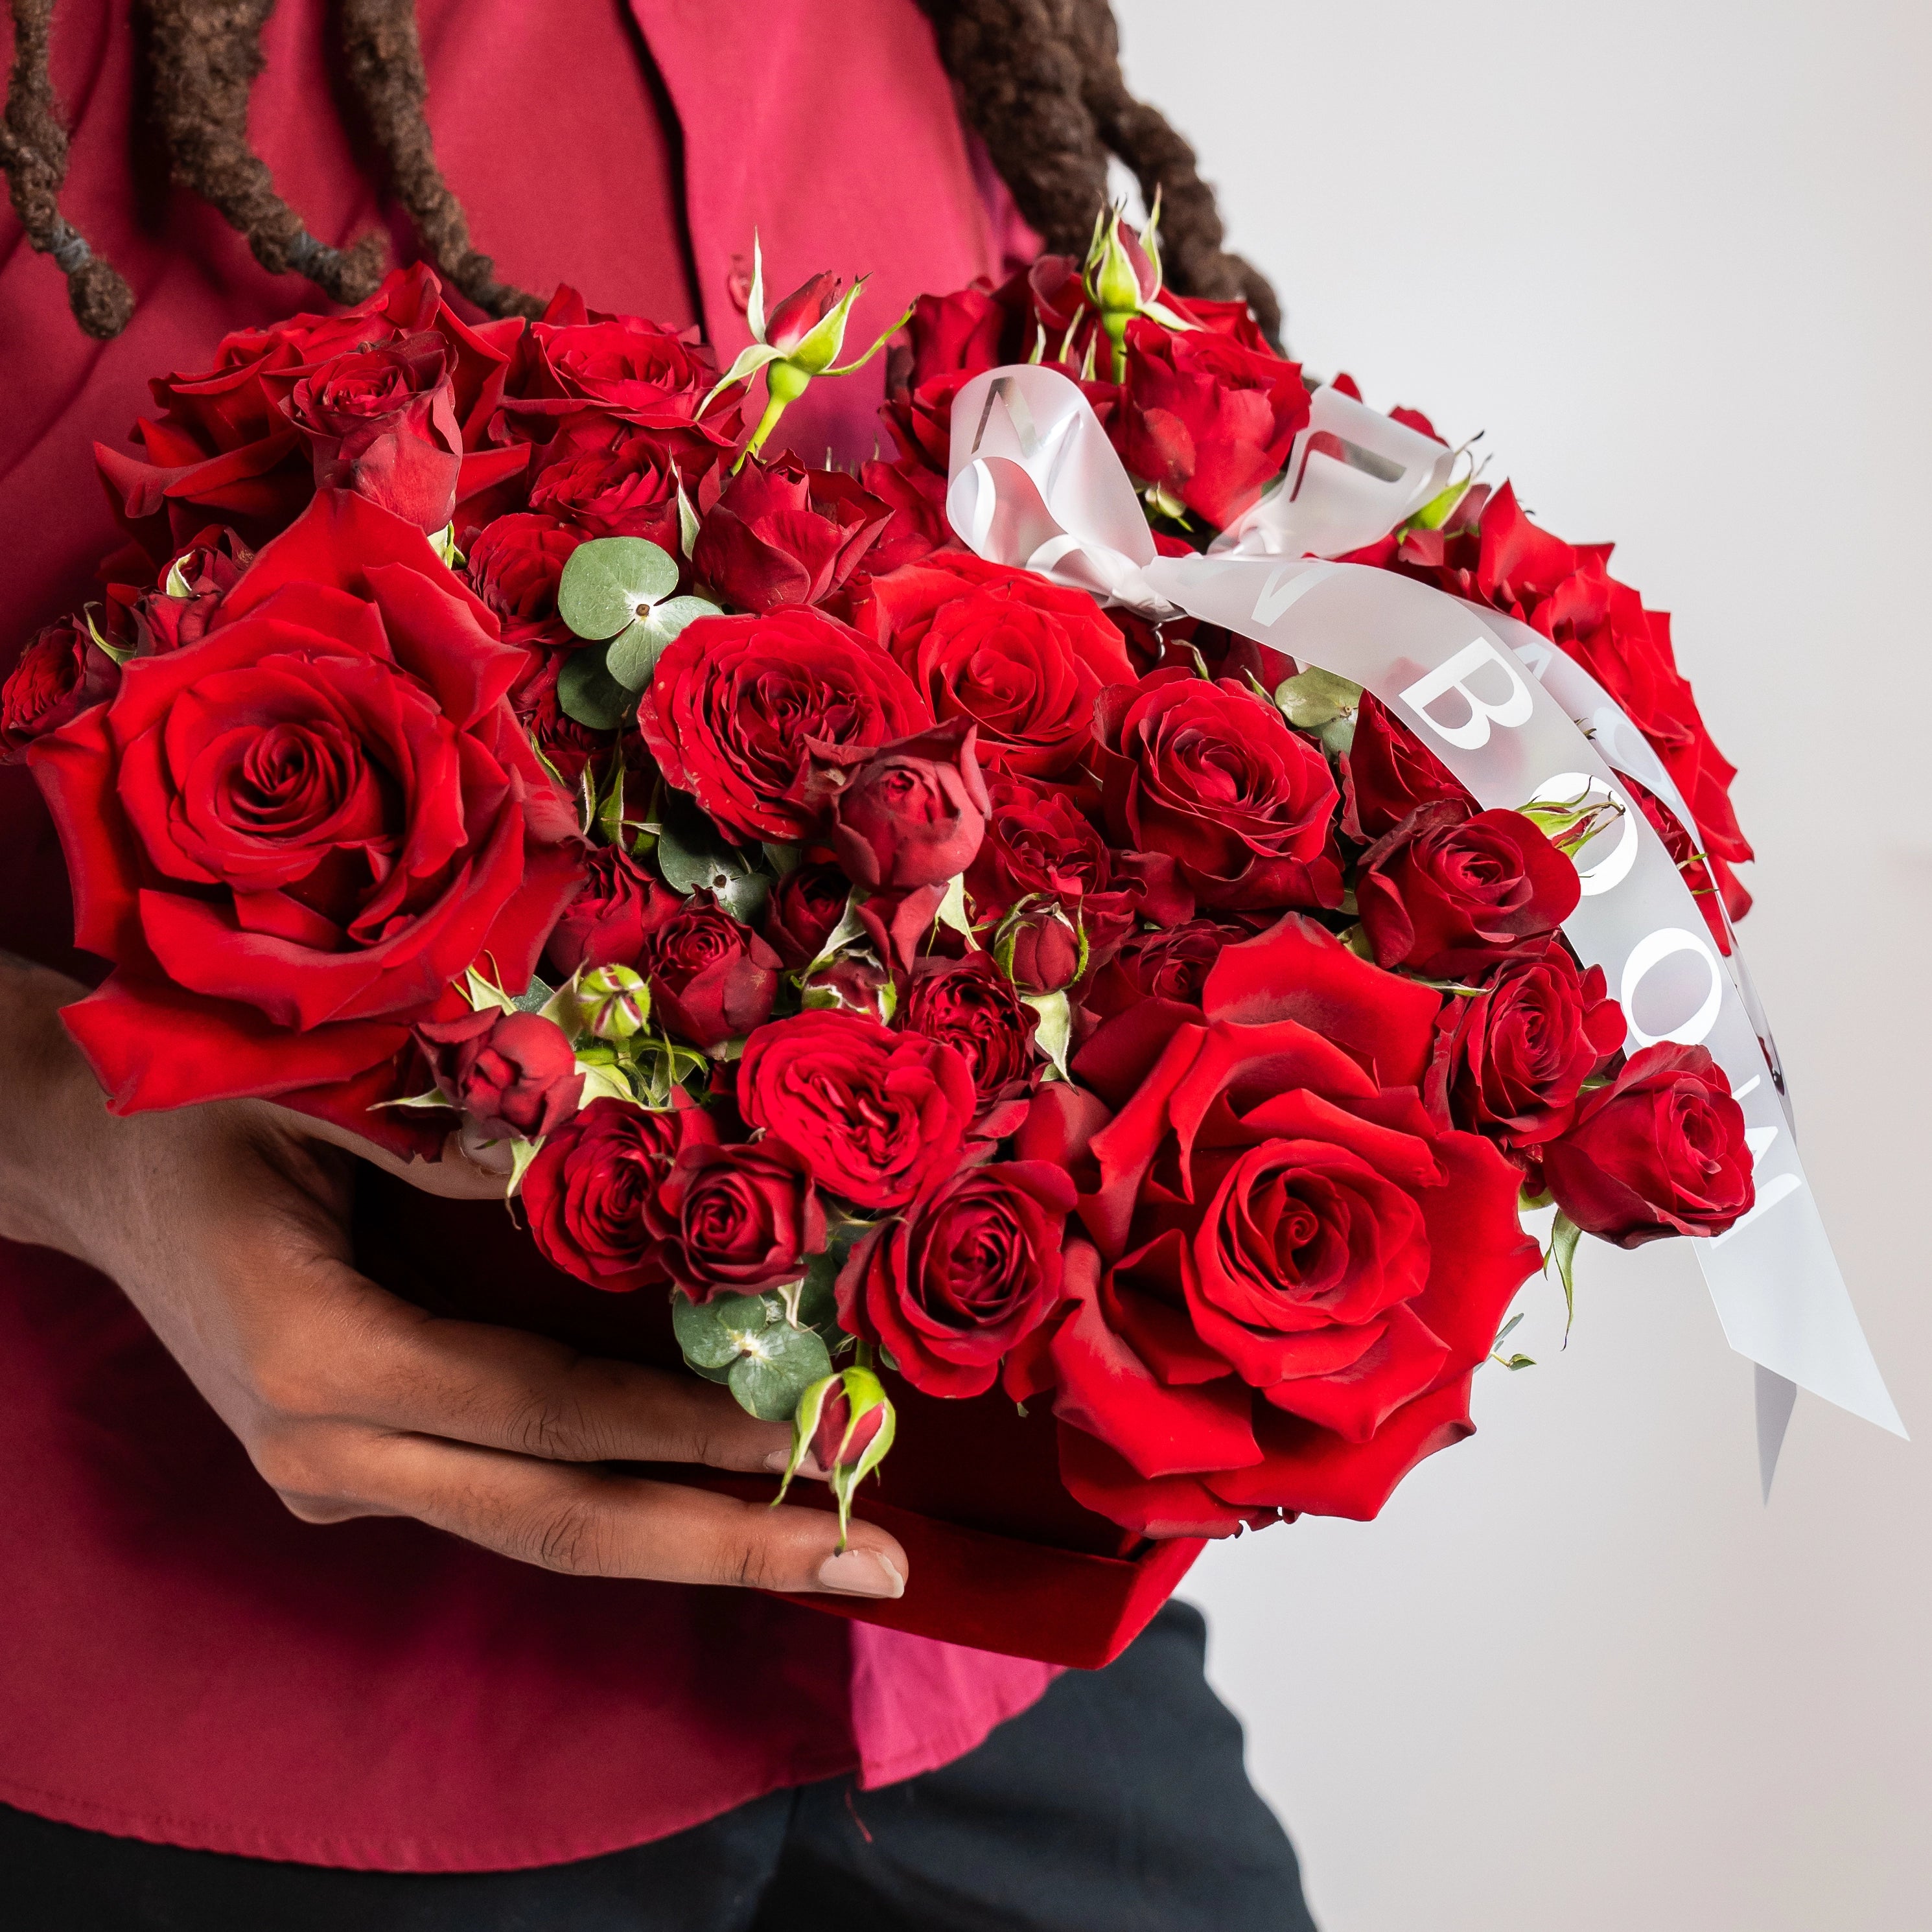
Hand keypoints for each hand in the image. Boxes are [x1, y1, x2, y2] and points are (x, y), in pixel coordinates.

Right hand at [0, 957, 905, 1598]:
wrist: (79, 1160)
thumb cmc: (195, 1111)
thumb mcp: (314, 1093)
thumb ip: (442, 1133)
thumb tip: (586, 1144)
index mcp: (320, 1361)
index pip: (541, 1415)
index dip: (678, 1429)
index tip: (807, 1432)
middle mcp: (329, 1448)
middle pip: (558, 1521)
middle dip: (725, 1544)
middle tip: (874, 1560)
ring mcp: (337, 1472)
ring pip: (538, 1526)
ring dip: (690, 1538)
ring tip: (830, 1548)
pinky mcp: (353, 1463)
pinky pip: (506, 1490)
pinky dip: (618, 1494)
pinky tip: (717, 1495)